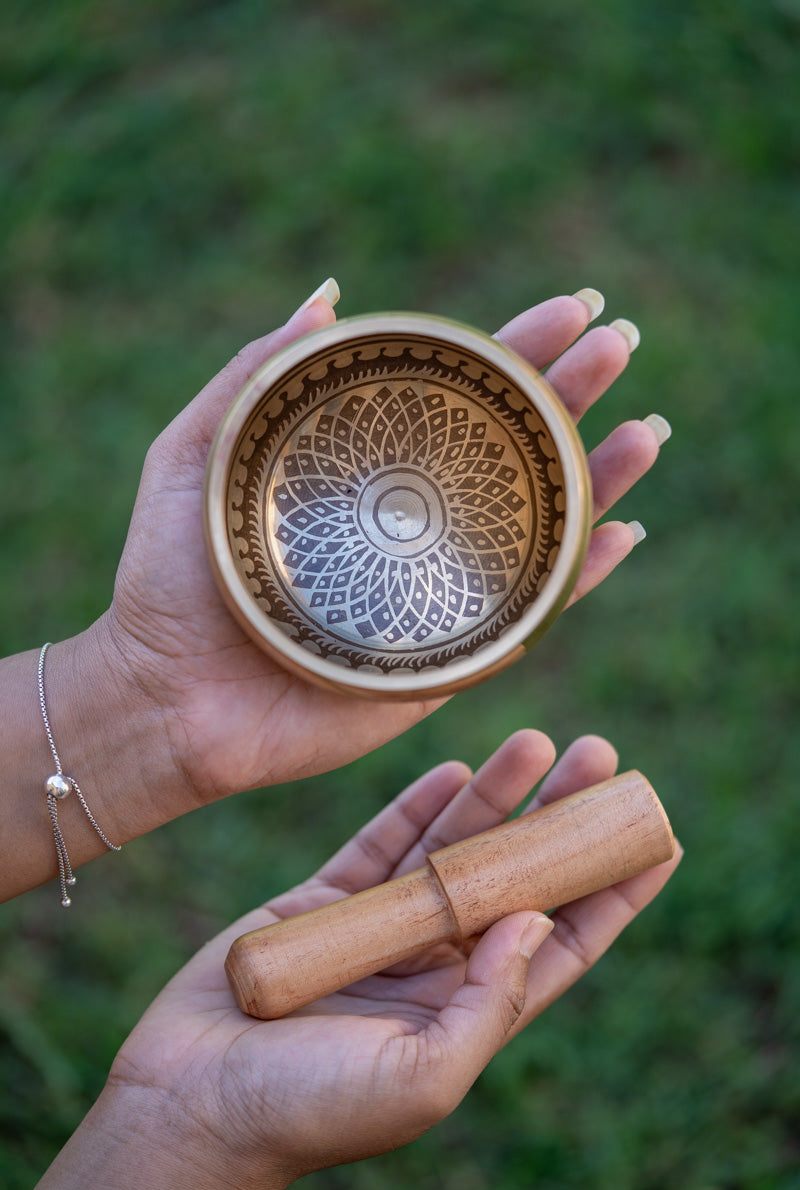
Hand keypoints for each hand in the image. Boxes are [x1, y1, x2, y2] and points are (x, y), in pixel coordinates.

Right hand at [36, 733, 679, 1189]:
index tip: (656, 835)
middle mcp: (434, 963)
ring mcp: (381, 928)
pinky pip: (383, 842)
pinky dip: (417, 804)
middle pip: (514, 873)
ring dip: (496, 794)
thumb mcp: (418, 1077)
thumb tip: (537, 921)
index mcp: (468, 1009)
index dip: (611, 889)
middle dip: (559, 815)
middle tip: (599, 753)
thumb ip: (486, 1005)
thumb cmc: (305, 1111)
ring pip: (453, 845)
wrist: (188, 1099)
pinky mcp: (326, 900)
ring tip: (537, 740)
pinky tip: (456, 768)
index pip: (561, 938)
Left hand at [98, 286, 665, 815]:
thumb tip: (330, 294)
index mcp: (363, 475)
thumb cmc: (167, 580)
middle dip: (571, 398)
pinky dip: (579, 582)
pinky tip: (623, 535)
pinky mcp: (445, 663)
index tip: (572, 307)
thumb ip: (253, 374)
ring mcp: (436, 594)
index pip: (456, 400)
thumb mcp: (193, 454)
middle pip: (511, 454)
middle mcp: (412, 527)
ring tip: (646, 430)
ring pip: (537, 530)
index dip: (515, 352)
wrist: (162, 696)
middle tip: (622, 346)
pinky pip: (528, 621)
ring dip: (598, 480)